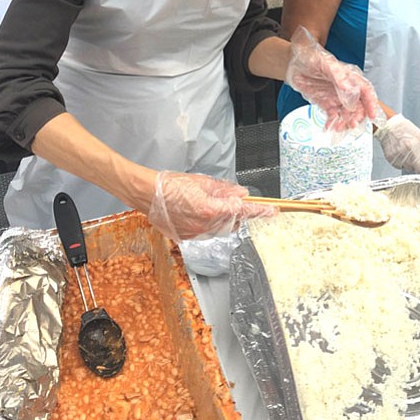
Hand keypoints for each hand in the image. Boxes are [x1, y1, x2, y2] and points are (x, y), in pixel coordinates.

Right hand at [147, 172, 276, 241]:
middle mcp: (205, 226)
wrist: (146, 194)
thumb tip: (242, 194)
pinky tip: (198, 211)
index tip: (272, 211)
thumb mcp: (202, 182)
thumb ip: (225, 190)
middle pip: (233, 222)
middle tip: (238, 202)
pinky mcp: (187, 237)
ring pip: (220, 228)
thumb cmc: (170, 185)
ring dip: (223, 218)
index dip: (260, 211)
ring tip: (210, 203)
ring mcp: (196, 234)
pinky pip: (206, 232)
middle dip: (238, 213)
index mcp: (210, 210)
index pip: (243, 211)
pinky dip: (208, 223)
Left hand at [284, 26, 379, 130]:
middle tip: (352, 124)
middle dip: (357, 117)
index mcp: (349, 77)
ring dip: (345, 122)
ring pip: (347, 113)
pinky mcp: (326, 103)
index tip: (373, 115)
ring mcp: (336, 97)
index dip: (371, 104)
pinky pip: (333, 116)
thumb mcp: (326, 64)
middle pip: (358, 106)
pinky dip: (332, 123)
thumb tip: (351, 89)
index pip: (366, 91)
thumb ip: (339, 77)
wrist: (294, 62)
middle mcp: (345, 89)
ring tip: (339, 127)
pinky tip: (329, 127)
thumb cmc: (311, 56)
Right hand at [374, 114, 419, 181]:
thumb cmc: (407, 130)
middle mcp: (414, 156)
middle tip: (416, 157)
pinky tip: (399, 152)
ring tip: (406, 151)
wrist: (390, 126)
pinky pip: (400, 166)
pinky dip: (401, 162)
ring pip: (410, 169)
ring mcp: (403, 159)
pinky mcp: (393, 161)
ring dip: (410, 164)